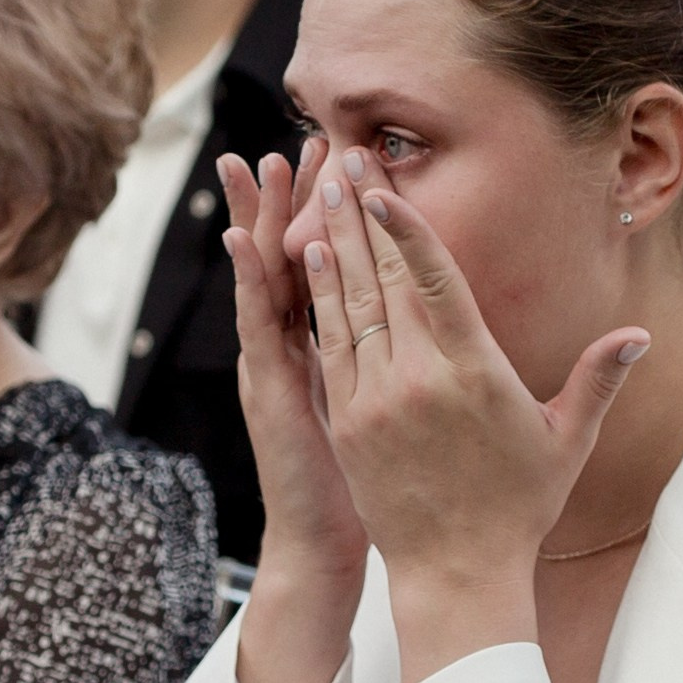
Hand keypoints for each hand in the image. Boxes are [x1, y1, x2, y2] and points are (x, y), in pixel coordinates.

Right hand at [223, 143, 368, 582]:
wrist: (329, 544)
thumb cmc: (374, 483)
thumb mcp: (391, 410)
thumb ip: (403, 361)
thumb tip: (441, 324)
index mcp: (332, 347)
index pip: (331, 265)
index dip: (339, 214)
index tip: (348, 160)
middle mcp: (296, 348)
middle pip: (292, 256)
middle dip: (294, 199)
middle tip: (298, 138)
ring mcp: (275, 366)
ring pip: (267, 280)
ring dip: (262, 221)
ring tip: (256, 164)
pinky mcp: (269, 391)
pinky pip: (258, 327)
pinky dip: (248, 282)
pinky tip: (242, 239)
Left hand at [306, 146, 647, 682]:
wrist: (456, 574)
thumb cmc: (518, 507)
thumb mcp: (567, 442)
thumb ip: (597, 379)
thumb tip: (638, 335)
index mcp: (475, 374)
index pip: (435, 282)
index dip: (405, 228)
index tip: (381, 187)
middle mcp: (418, 379)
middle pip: (384, 280)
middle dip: (361, 214)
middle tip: (346, 158)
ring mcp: (375, 401)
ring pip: (348, 305)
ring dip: (333, 243)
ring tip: (322, 191)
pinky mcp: (346, 423)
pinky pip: (328, 347)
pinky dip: (318, 299)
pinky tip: (311, 260)